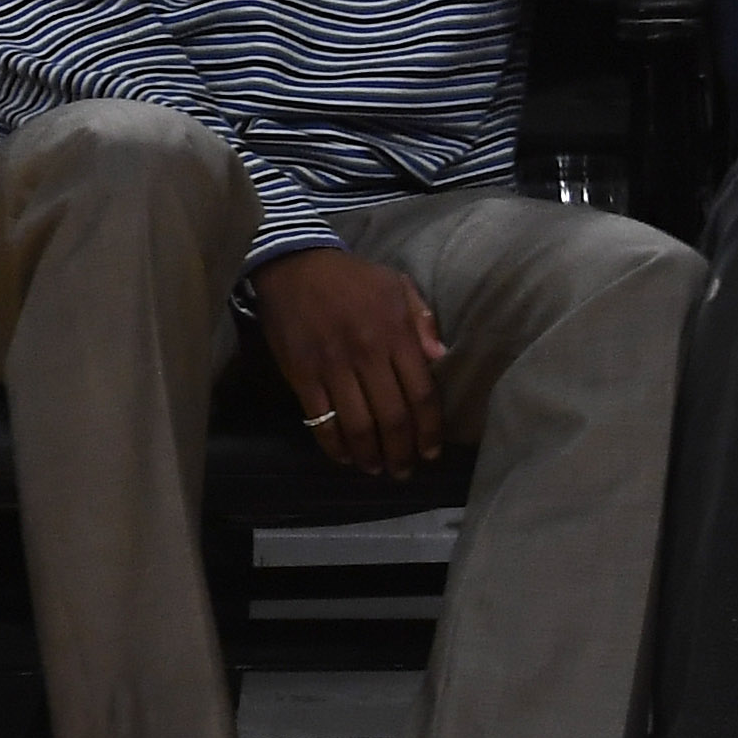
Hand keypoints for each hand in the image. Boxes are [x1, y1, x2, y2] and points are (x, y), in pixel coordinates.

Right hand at [257, 246, 451, 475]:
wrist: (295, 266)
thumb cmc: (353, 278)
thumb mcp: (398, 286)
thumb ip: (423, 321)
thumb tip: (441, 358)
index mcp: (396, 334)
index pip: (421, 393)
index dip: (429, 428)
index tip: (431, 452)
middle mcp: (367, 355)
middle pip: (392, 416)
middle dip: (402, 451)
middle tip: (405, 471)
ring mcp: (332, 368)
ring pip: (357, 424)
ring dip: (370, 454)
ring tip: (378, 469)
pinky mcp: (302, 376)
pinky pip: (321, 419)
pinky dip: (334, 444)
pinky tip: (345, 457)